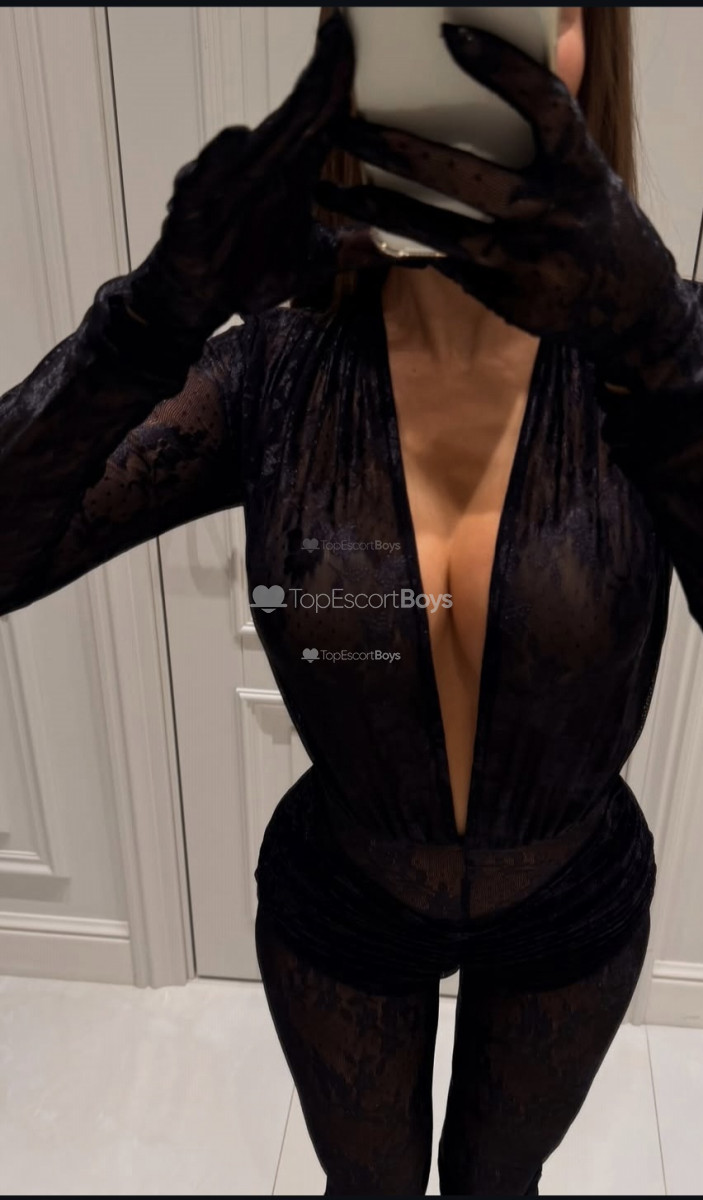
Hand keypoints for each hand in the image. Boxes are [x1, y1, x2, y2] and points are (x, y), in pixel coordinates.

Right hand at [127, 11, 387, 335]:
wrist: (198, 298)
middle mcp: (263, 169)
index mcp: (291, 174)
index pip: (321, 118)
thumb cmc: (248, 270)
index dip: (338, 81)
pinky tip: (238, 140)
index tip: (356, 41)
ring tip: (305, 82)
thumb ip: (357, 251)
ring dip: (283, 112)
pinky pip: (207, 178)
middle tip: (342, 34)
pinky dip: (220, 160)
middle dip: (320, 77)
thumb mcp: (314, 262)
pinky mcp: (196, 208)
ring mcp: (227, 184)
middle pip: (298, 117)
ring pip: (258, 141)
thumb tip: (408, 254)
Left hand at [315, 24, 691, 390]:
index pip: (545, 105)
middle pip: (471, 177)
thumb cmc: (593, 221)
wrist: (628, 305)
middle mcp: (557, 211)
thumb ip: (543, 140)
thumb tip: (484, 85)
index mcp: (580, 165)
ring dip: (385, 210)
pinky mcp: (511, 297)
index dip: (503, 69)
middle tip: (350, 127)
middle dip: (403, 152)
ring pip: (445, 232)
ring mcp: (532, 260)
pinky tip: (369, 227)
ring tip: (335, 188)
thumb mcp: (583, 174)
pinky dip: (413, 245)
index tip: (453, 36)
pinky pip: (451, 263)